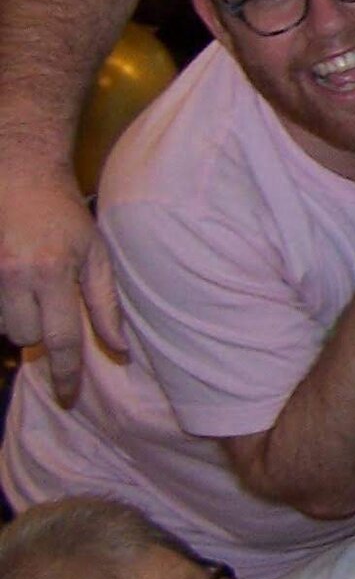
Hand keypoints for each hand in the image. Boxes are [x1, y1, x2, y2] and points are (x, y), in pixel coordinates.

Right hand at [0, 161, 124, 408]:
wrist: (18, 180)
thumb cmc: (63, 217)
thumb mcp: (96, 255)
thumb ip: (106, 304)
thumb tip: (119, 349)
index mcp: (51, 274)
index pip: (61, 339)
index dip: (66, 374)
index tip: (69, 397)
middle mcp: (14, 279)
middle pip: (27, 339)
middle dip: (42, 333)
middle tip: (53, 304)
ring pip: (4, 328)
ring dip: (20, 320)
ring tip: (34, 289)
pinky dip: (5, 310)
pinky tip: (16, 291)